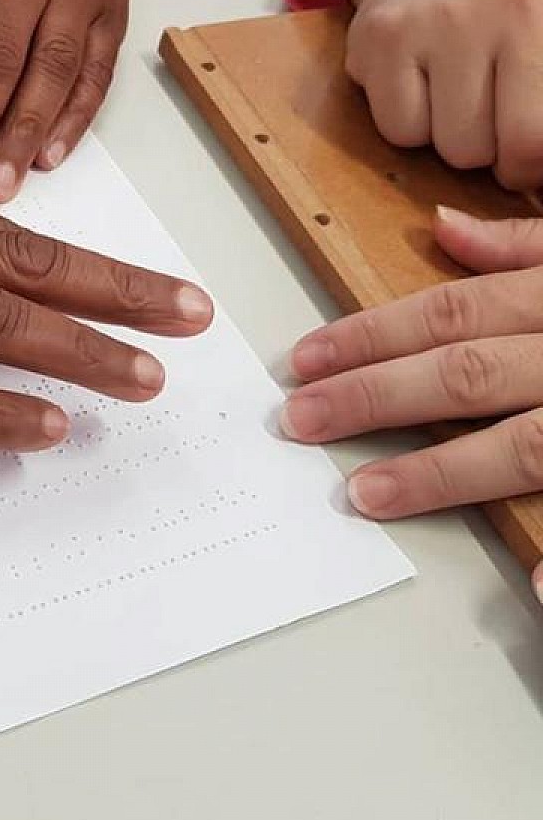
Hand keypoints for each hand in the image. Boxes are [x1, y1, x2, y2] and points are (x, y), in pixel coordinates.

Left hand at [281, 206, 542, 596]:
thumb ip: (530, 244)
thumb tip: (443, 227)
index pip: (451, 312)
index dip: (371, 335)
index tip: (305, 359)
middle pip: (466, 374)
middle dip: (374, 397)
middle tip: (300, 420)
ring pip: (525, 445)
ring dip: (440, 474)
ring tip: (366, 495)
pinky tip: (536, 591)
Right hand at [341, 0, 542, 190]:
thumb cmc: (507, 24)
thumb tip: (537, 178)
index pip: (538, 138)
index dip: (529, 164)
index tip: (523, 151)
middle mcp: (504, 3)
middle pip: (495, 149)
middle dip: (492, 152)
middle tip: (489, 112)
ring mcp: (434, 17)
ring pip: (447, 147)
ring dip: (449, 139)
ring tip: (452, 95)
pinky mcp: (380, 36)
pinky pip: (399, 131)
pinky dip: (408, 125)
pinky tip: (415, 86)